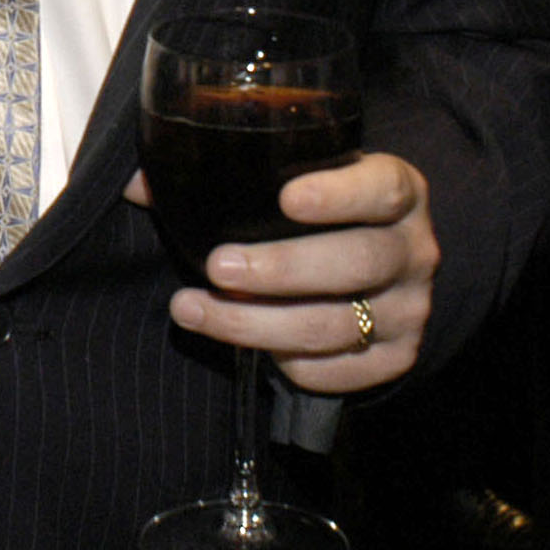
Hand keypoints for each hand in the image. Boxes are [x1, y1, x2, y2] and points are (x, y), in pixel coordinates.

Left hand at [126, 152, 436, 392]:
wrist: (381, 268)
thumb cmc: (320, 216)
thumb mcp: (293, 183)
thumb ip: (223, 177)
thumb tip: (136, 184)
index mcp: (397, 191)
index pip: (381, 188)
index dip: (338, 194)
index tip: (286, 197)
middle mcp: (414, 249)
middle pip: (356, 261)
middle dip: (279, 268)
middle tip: (217, 265)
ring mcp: (411, 308)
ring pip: (338, 324)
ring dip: (258, 323)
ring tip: (194, 308)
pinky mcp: (399, 358)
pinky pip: (343, 372)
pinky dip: (290, 363)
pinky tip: (251, 348)